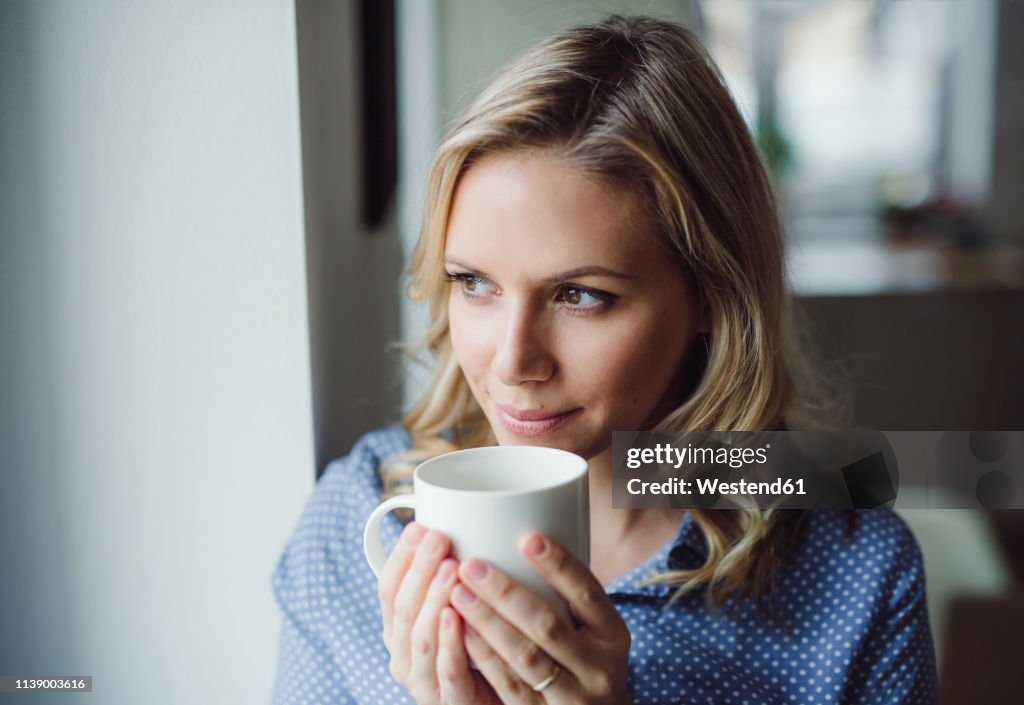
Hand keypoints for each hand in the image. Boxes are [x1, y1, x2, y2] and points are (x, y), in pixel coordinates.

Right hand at [377, 522, 501, 704]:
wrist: (503, 700)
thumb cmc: (482, 651)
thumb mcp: (461, 610)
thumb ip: (453, 578)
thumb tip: (461, 519)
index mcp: (399, 632)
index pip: (388, 589)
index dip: (401, 557)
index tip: (419, 526)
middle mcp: (404, 657)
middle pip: (402, 609)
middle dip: (419, 570)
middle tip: (439, 538)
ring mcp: (425, 683)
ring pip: (419, 638)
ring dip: (434, 598)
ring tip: (451, 568)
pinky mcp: (453, 702)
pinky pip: (448, 671)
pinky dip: (450, 642)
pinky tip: (456, 616)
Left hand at [450, 532, 632, 703]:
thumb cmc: (584, 662)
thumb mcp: (593, 632)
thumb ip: (566, 597)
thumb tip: (521, 532)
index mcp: (613, 633)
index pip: (587, 592)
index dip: (559, 564)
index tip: (527, 537)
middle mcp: (599, 666)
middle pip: (548, 624)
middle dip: (506, 593)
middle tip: (471, 565)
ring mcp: (574, 697)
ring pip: (526, 657)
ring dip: (488, 622)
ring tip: (458, 593)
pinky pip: (511, 687)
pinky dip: (485, 657)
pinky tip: (464, 632)